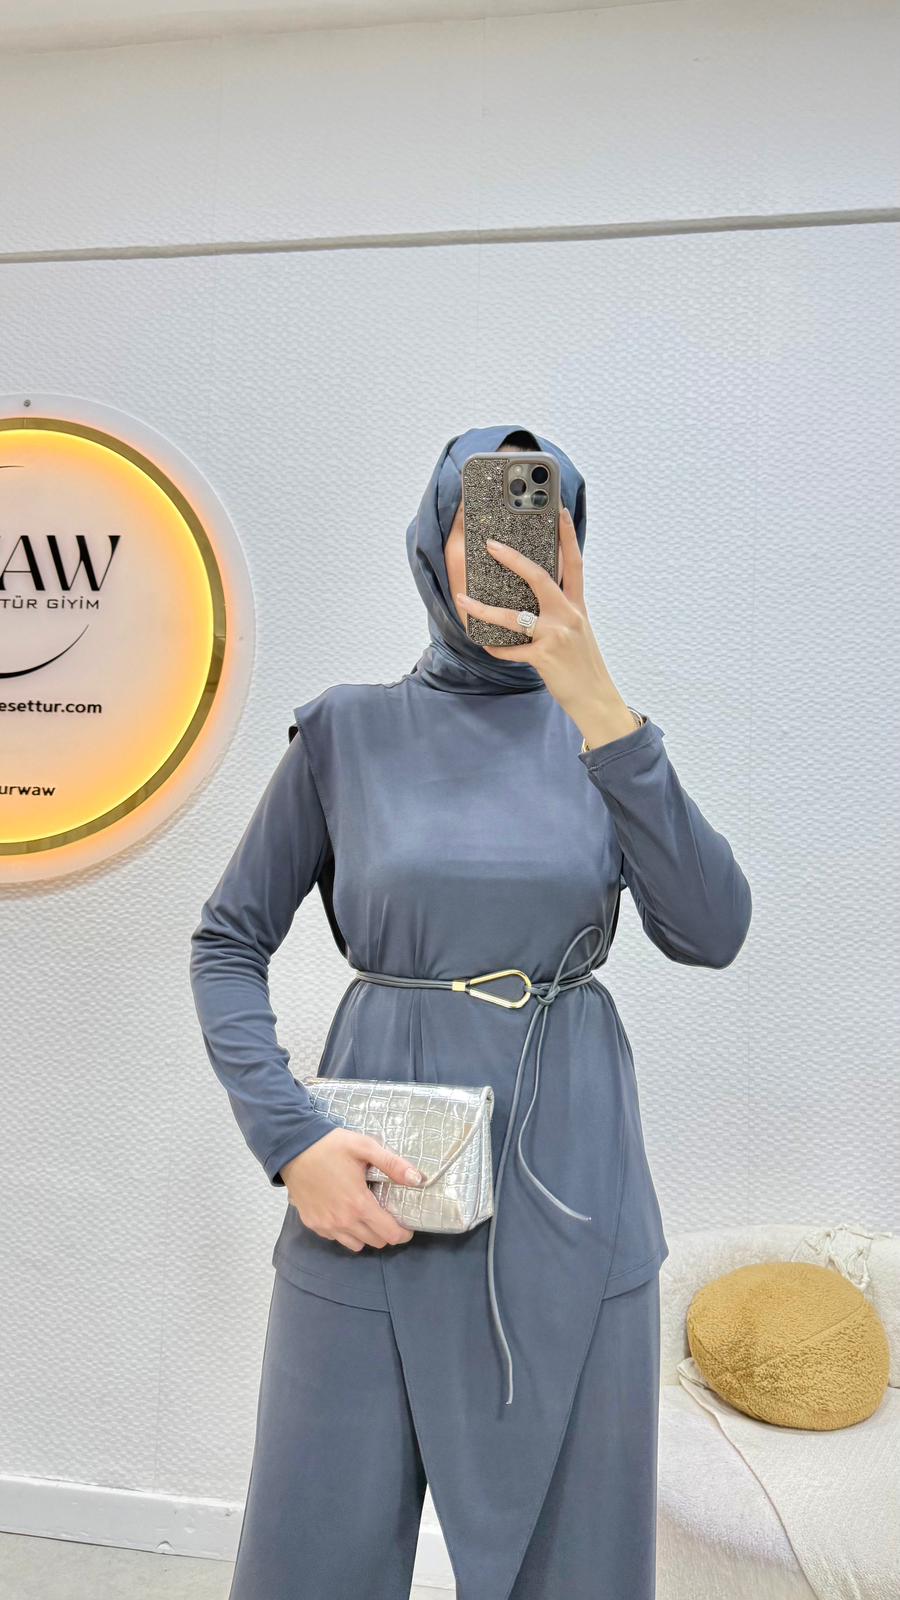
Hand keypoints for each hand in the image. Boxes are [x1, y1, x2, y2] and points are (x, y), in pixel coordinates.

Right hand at [279, 1128, 422, 1251]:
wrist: (294, 1148)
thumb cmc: (331, 1146)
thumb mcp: (365, 1147)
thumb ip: (393, 1164)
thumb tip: (418, 1180)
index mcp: (359, 1204)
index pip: (390, 1234)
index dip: (403, 1233)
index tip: (406, 1225)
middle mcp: (343, 1221)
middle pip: (376, 1242)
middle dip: (386, 1232)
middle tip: (386, 1215)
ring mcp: (326, 1226)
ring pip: (356, 1245)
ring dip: (366, 1235)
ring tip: (366, 1215)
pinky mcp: (313, 1224)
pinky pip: (336, 1238)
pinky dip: (345, 1232)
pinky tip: (344, 1212)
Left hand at [453, 507, 638, 747]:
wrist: (597, 698)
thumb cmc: (584, 666)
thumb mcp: (579, 632)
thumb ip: (561, 613)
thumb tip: (534, 602)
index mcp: (577, 607)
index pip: (574, 564)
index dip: (567, 536)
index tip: (557, 511)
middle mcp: (568, 615)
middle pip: (540, 577)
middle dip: (513, 558)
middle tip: (491, 545)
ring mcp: (556, 635)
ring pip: (513, 617)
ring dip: (483, 609)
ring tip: (463, 600)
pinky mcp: (544, 656)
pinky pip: (510, 650)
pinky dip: (496, 648)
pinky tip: (485, 645)